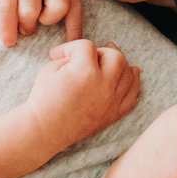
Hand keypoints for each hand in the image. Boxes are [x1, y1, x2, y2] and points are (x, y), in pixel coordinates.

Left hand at [0, 0, 82, 45]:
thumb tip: (6, 30)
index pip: (5, 5)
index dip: (6, 29)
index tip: (8, 42)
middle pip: (30, 10)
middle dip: (25, 26)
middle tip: (23, 27)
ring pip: (58, 8)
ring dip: (48, 20)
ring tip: (41, 17)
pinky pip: (76, 8)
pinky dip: (75, 28)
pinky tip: (70, 40)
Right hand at [26, 40, 140, 149]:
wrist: (44, 131)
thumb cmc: (43, 99)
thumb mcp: (49, 69)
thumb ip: (68, 56)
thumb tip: (80, 55)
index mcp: (85, 71)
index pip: (87, 46)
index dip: (70, 47)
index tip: (57, 54)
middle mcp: (103, 85)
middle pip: (115, 56)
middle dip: (101, 52)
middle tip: (87, 57)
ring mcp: (111, 101)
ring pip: (128, 74)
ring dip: (119, 64)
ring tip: (110, 59)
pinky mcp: (113, 115)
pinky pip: (131, 97)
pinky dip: (133, 84)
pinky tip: (132, 73)